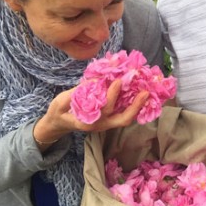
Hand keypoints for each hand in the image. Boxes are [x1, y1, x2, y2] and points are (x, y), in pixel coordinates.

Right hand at [33, 79, 149, 145]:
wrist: (58, 124)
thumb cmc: (59, 112)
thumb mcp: (60, 103)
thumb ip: (75, 93)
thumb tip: (94, 81)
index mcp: (87, 122)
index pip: (104, 109)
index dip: (112, 95)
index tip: (117, 81)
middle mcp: (100, 125)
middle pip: (122, 119)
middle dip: (135, 106)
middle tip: (145, 92)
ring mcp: (106, 123)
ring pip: (125, 118)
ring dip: (137, 106)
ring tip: (146, 91)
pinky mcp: (109, 119)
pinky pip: (123, 113)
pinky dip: (132, 104)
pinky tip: (139, 93)